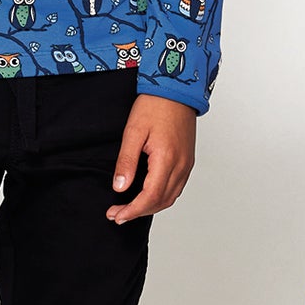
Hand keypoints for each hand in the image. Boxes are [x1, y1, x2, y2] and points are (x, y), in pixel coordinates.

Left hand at [108, 95, 196, 223]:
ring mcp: (187, 163)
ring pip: (171, 197)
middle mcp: (181, 164)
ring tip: (130, 208)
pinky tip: (147, 195)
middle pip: (162, 201)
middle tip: (117, 214)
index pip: (151, 197)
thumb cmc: (155, 106)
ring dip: (150, 207)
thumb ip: (127, 162)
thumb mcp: (133, 132)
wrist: (176, 90)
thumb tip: (120, 187)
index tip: (117, 215)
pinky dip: (161, 197)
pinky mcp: (187, 160)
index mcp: (167, 159)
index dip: (133, 210)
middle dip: (138, 212)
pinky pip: (176, 187)